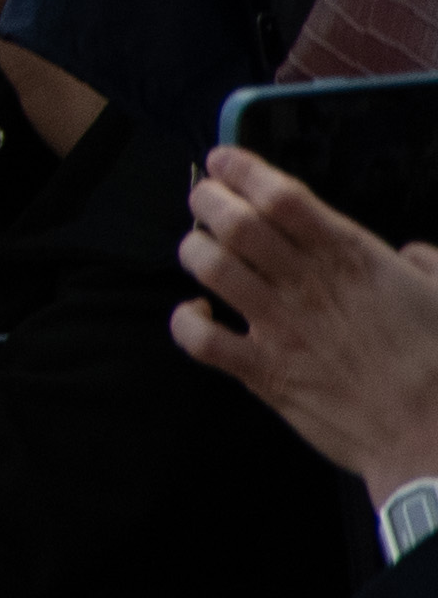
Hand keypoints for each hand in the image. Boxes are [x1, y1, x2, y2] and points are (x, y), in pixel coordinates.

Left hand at [180, 149, 437, 505]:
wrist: (433, 437)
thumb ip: (424, 265)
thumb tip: (409, 255)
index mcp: (353, 257)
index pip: (281, 195)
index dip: (243, 170)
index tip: (223, 160)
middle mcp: (308, 284)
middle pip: (235, 222)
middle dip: (208, 199)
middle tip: (203, 197)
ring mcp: (281, 328)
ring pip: (210, 267)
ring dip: (194, 248)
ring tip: (197, 244)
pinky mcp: (263, 372)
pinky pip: (199, 338)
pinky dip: (185, 319)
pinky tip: (194, 311)